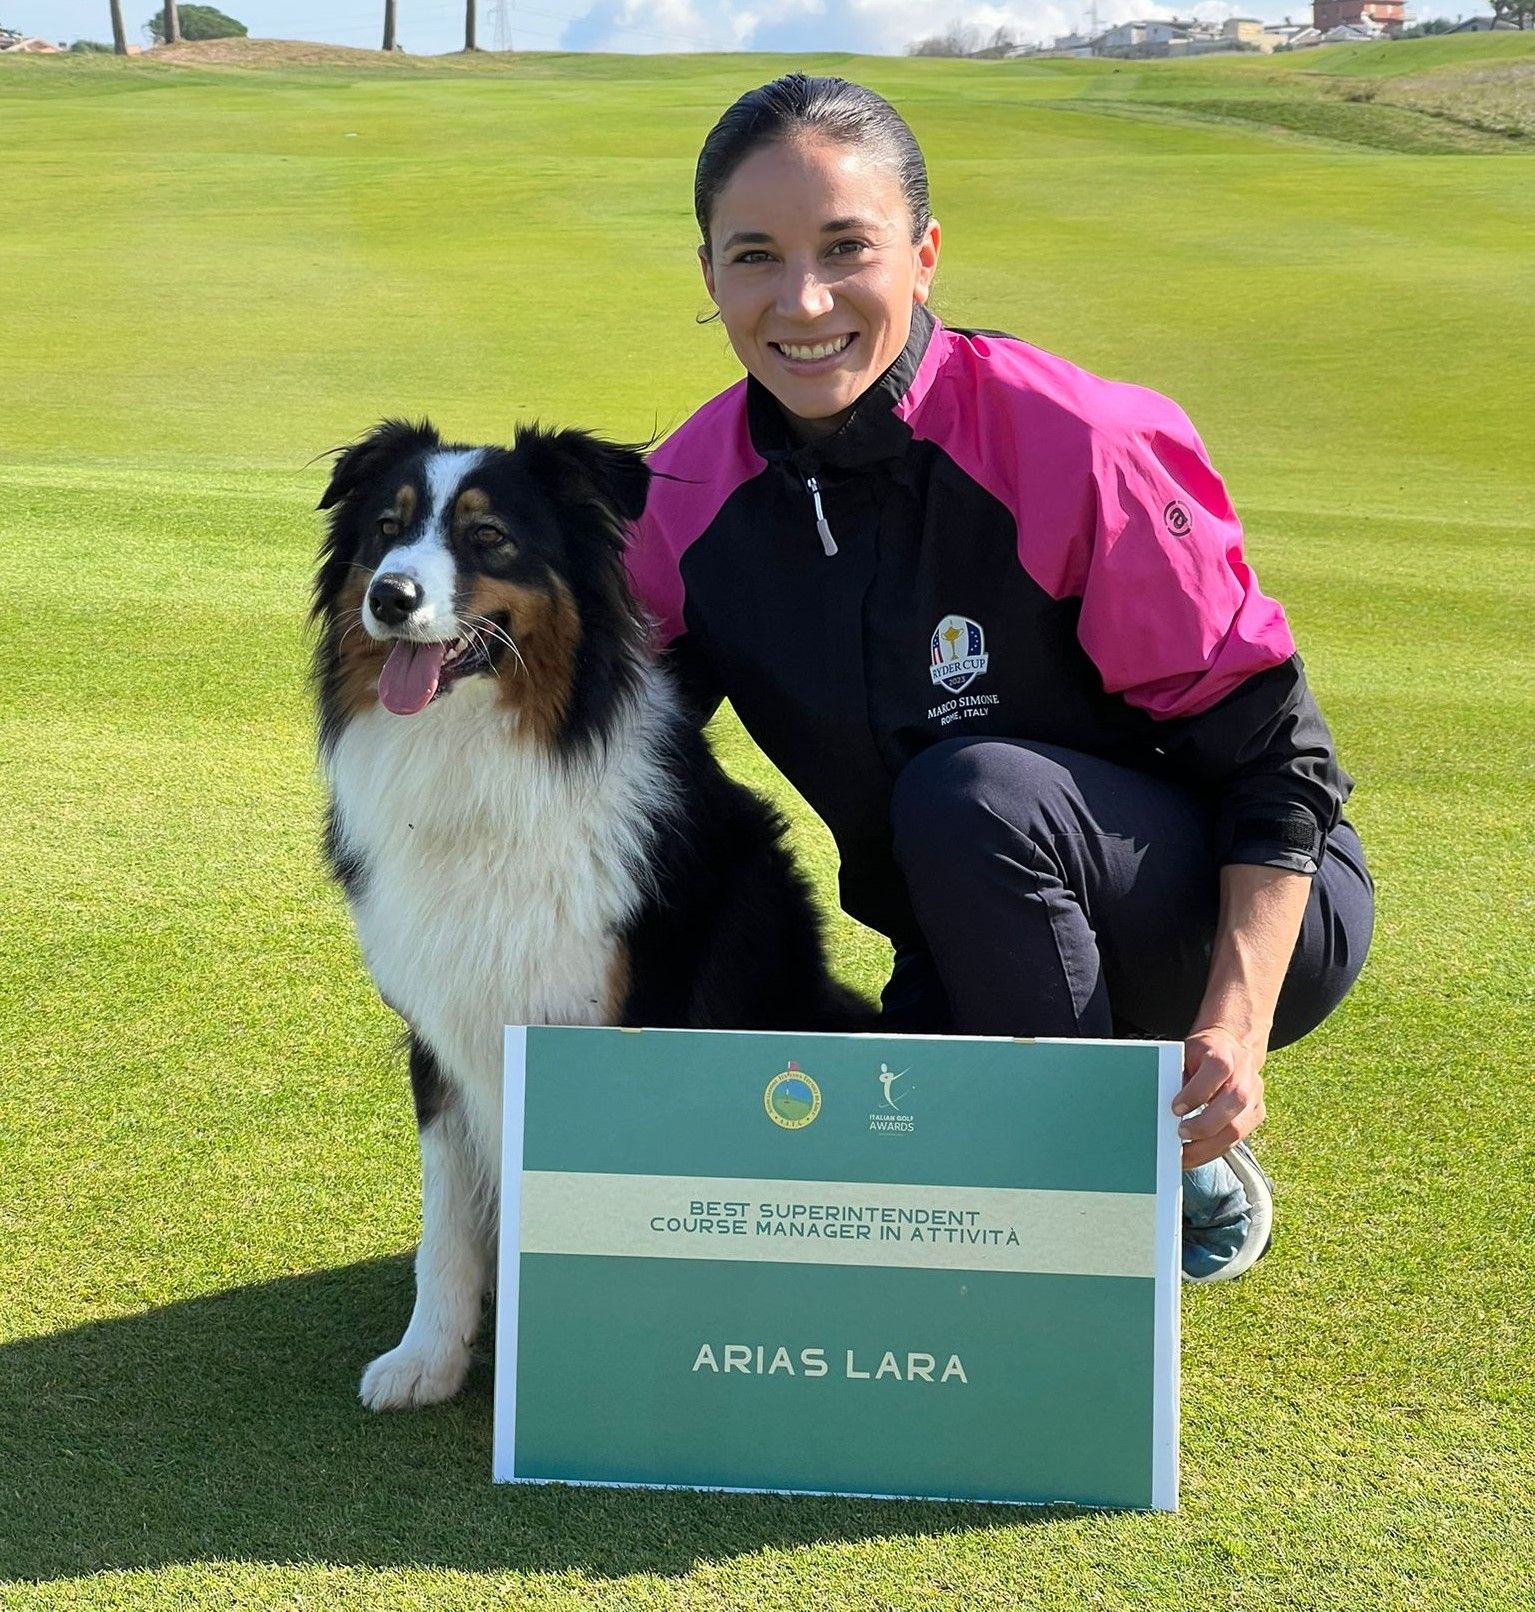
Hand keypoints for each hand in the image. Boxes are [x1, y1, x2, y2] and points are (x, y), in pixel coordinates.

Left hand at [1174, 1026, 1266, 1169]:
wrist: (1233, 1045)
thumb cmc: (1203, 1052)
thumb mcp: (1187, 1053)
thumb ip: (1179, 1075)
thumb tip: (1162, 1103)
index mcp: (1224, 1053)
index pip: (1217, 1069)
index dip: (1196, 1092)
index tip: (1175, 1108)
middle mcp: (1245, 1074)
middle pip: (1234, 1101)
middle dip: (1204, 1125)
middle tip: (1180, 1134)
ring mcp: (1254, 1095)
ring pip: (1238, 1128)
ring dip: (1208, 1147)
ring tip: (1185, 1155)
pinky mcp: (1256, 1113)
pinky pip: (1238, 1139)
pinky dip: (1215, 1150)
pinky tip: (1197, 1154)